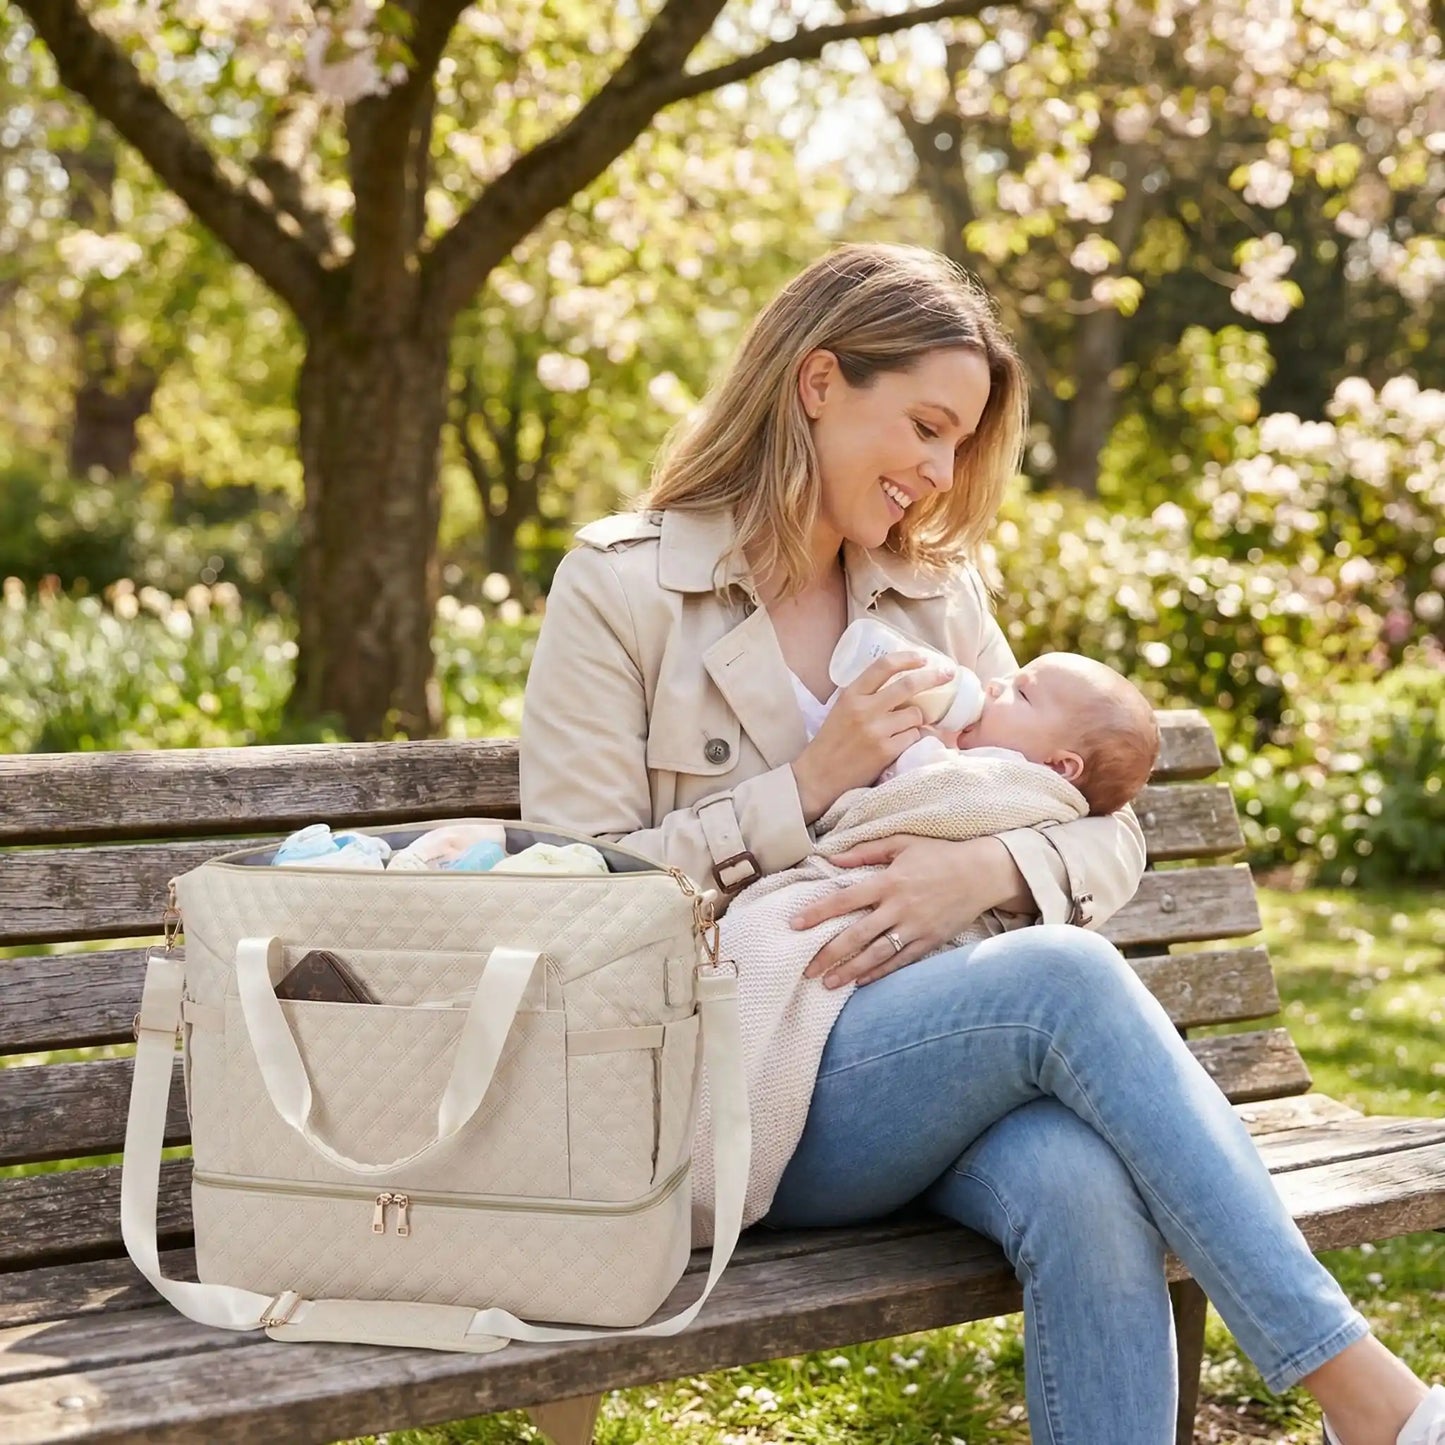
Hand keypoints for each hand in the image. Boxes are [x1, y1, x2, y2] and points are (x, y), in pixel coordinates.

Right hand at [790, 653, 956, 822]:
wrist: (818, 777)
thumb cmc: (831, 743)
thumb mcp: (841, 710)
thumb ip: (865, 696)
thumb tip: (901, 685)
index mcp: (851, 695)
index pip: (883, 666)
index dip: (907, 659)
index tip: (923, 658)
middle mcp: (864, 709)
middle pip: (908, 685)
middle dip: (933, 677)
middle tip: (947, 675)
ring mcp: (876, 731)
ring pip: (915, 715)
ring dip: (917, 719)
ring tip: (906, 728)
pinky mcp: (886, 751)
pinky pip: (914, 737)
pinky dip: (914, 738)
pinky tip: (902, 744)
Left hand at [793, 836, 1018, 988]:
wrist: (983, 873)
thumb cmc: (939, 855)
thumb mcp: (903, 843)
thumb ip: (866, 850)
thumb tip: (832, 857)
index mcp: (890, 881)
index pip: (845, 899)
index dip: (818, 912)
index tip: (794, 925)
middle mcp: (900, 907)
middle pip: (857, 935)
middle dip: (829, 954)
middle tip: (806, 970)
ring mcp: (916, 927)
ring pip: (877, 954)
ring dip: (851, 971)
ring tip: (828, 984)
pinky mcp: (930, 941)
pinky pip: (901, 961)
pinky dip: (880, 973)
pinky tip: (861, 983)